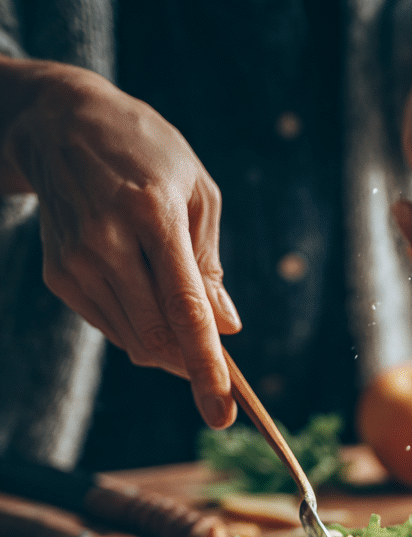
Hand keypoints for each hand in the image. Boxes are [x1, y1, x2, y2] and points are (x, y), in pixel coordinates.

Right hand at [1, 60, 238, 427]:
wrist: (60, 126)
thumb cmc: (146, 154)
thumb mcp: (196, 191)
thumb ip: (210, 263)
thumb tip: (227, 327)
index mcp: (152, 212)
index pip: (185, 307)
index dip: (206, 365)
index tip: (222, 411)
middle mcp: (107, 240)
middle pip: (158, 336)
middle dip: (192, 365)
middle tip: (218, 377)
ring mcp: (78, 261)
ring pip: (135, 340)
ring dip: (168, 346)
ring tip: (177, 307)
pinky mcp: (60, 275)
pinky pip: (112, 328)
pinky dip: (139, 328)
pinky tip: (142, 290)